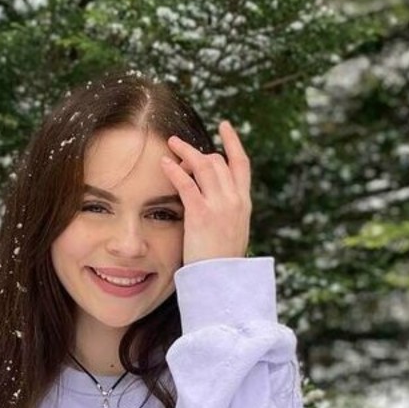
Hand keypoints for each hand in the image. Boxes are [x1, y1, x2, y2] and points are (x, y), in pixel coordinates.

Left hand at [162, 119, 251, 264]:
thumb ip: (226, 214)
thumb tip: (214, 203)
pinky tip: (164, 163)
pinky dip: (174, 170)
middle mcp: (235, 200)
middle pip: (218, 161)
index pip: (242, 164)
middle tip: (178, 146)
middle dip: (197, 151)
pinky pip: (187, 184)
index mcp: (244, 204)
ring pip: (204, 166)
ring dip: (185, 153)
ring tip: (170, 146)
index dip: (233, 142)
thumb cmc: (222, 262)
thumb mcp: (232, 233)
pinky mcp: (202, 214)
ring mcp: (220, 206)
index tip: (225, 125)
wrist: (223, 282)